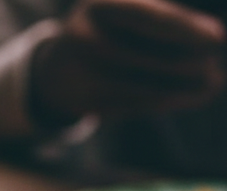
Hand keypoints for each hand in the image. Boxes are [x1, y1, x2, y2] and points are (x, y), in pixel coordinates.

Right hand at [30, 0, 226, 123]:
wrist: (56, 69)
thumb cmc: (111, 31)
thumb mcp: (131, 15)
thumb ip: (168, 24)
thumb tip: (212, 40)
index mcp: (100, 4)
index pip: (147, 17)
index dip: (184, 28)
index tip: (217, 38)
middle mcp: (82, 37)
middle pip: (142, 55)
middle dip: (184, 64)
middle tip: (214, 71)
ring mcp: (77, 73)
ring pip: (137, 86)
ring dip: (177, 89)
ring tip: (210, 87)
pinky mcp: (81, 102)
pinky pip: (127, 105)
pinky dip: (158, 103)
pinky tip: (181, 98)